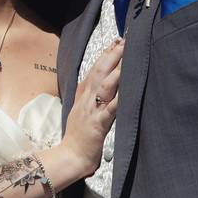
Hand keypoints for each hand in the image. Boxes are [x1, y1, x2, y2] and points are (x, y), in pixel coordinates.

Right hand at [61, 38, 123, 175]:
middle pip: (99, 72)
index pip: (95, 69)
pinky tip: (127, 89)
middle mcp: (87, 99)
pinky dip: (118, 98)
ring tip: (126, 57)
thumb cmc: (78, 136)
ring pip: (104, 85)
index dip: (105, 55)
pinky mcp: (98, 123)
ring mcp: (92, 110)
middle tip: (124, 41)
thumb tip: (96, 81)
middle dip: (112, 55)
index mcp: (83, 95)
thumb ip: (87, 95)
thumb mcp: (80, 109)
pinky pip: (110, 108)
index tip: (116, 41)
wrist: (70, 156)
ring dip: (116, 70)